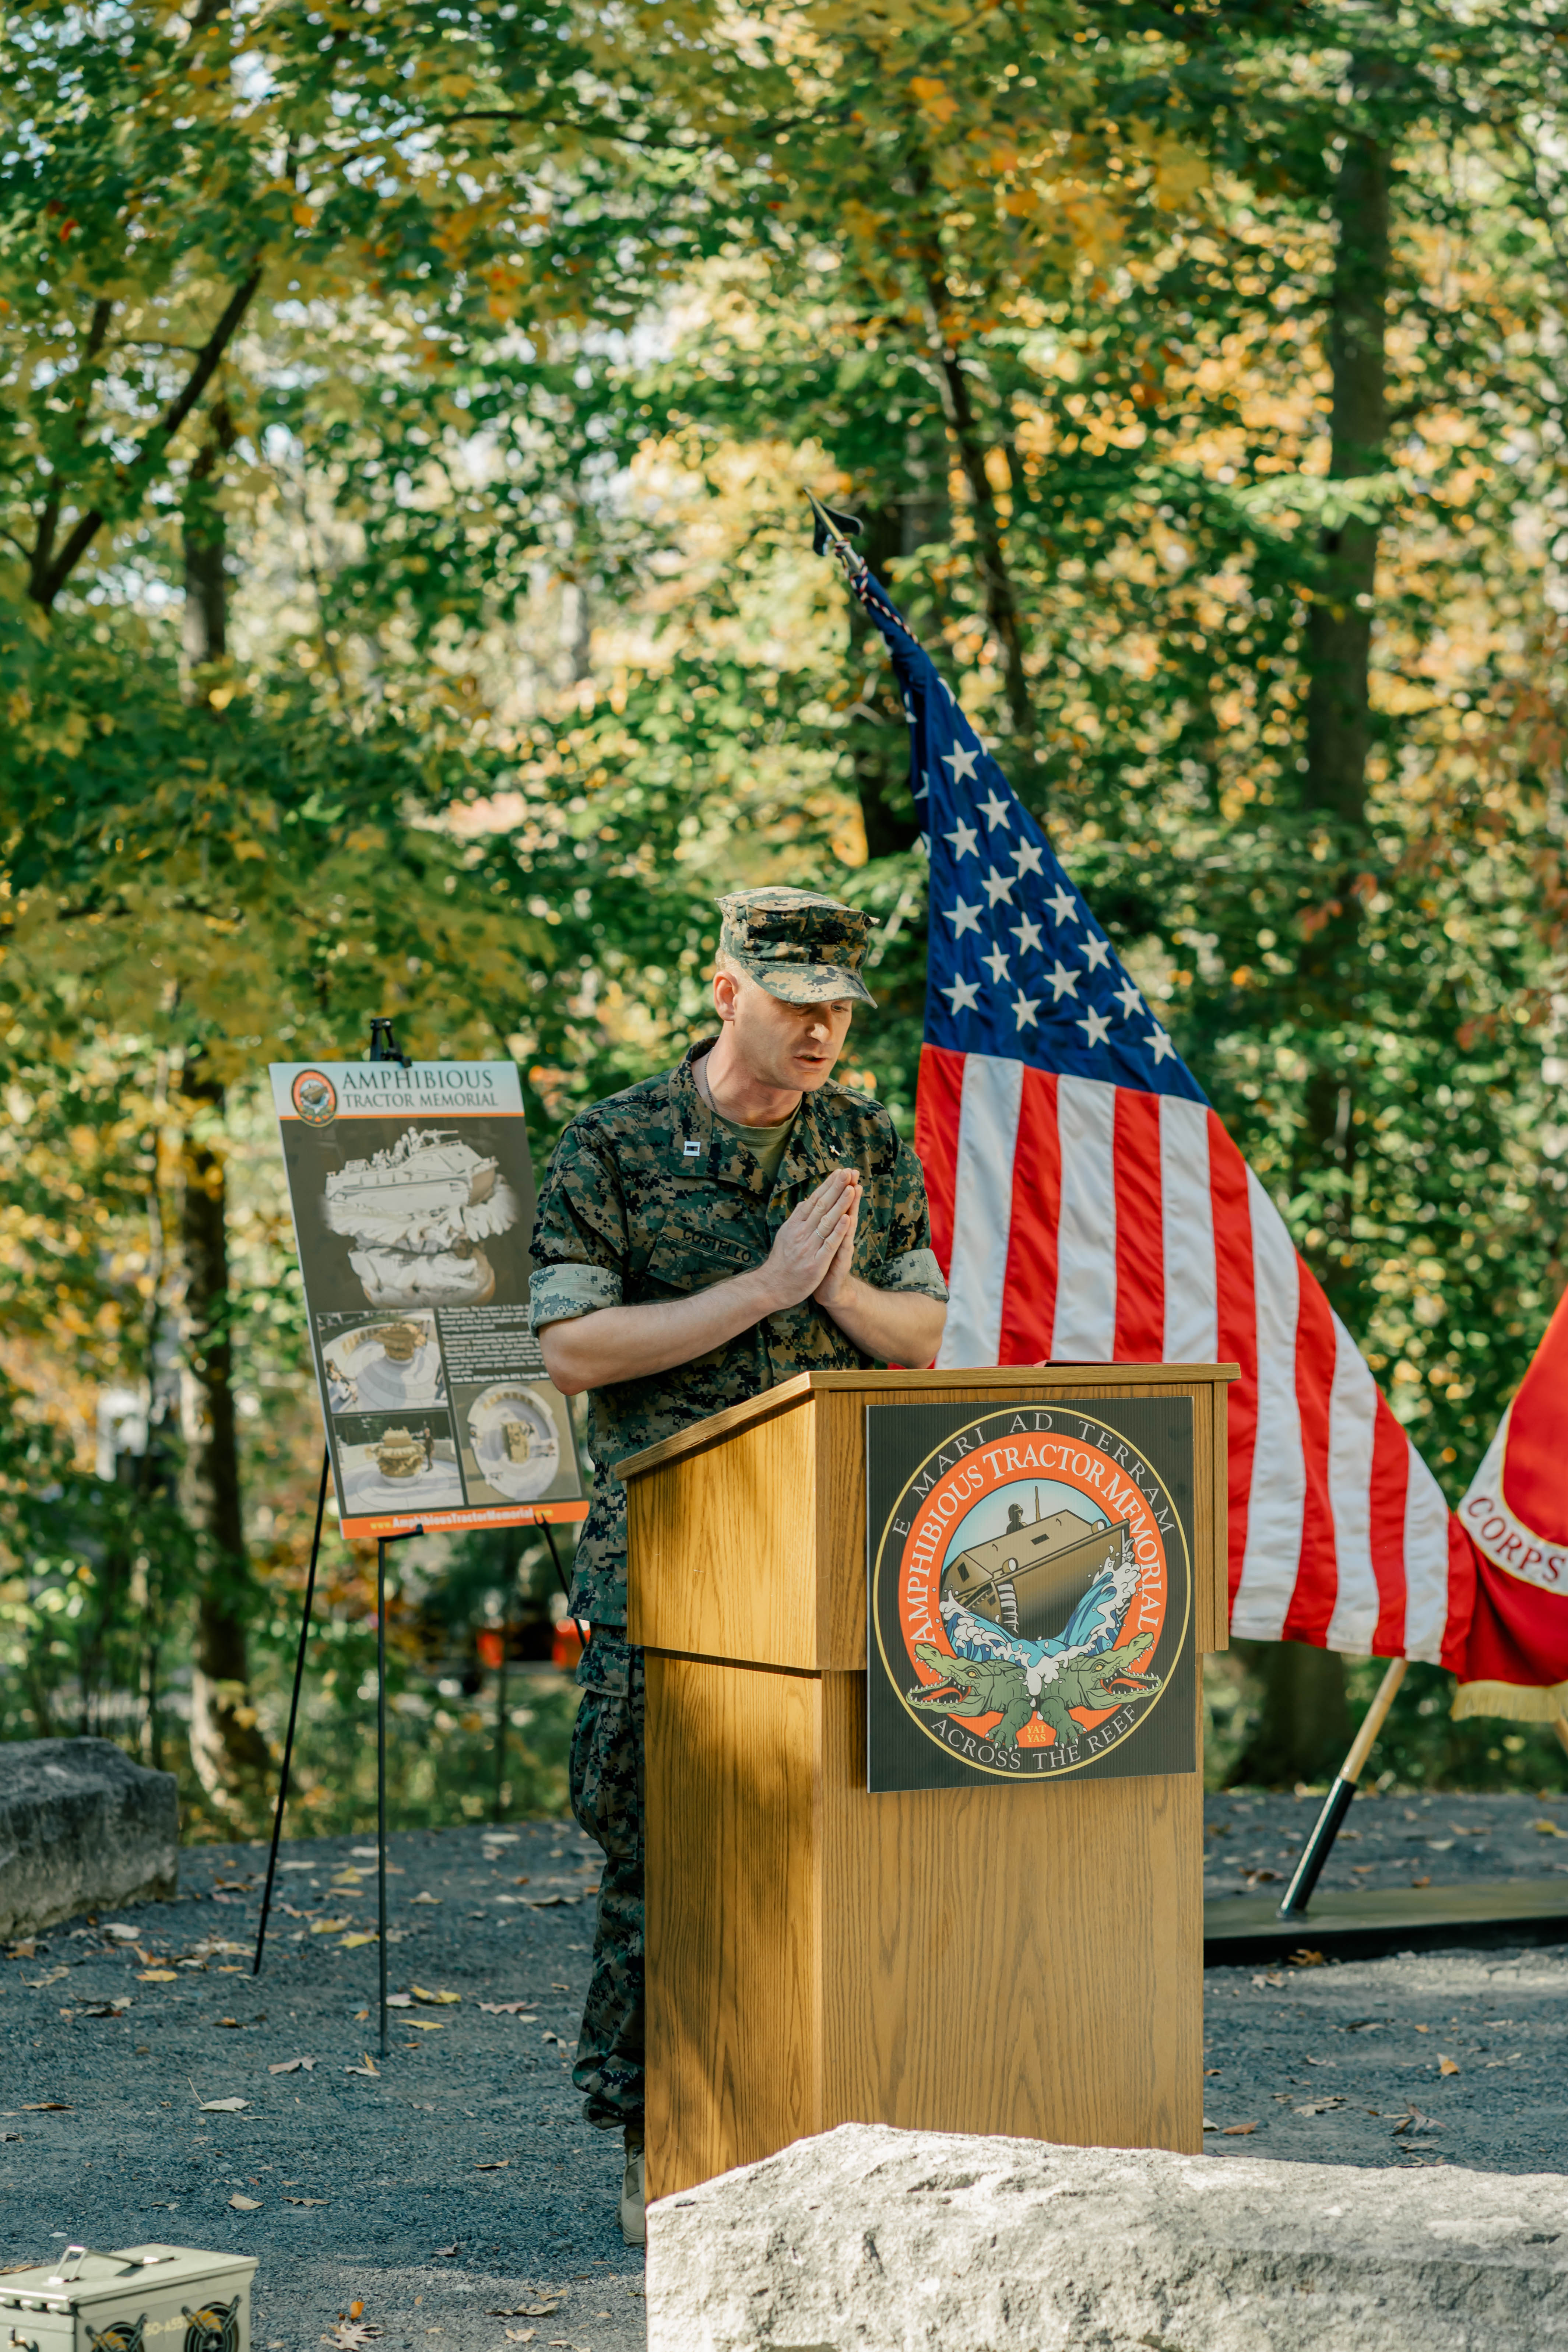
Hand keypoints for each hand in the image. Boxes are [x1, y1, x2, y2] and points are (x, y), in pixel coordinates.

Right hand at [758, 1168, 859, 1311]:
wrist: (772, 1287)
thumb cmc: (782, 1261)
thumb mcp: (786, 1235)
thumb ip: (797, 1218)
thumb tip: (805, 1202)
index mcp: (795, 1225)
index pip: (814, 1200)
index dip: (828, 1185)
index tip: (840, 1172)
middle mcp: (801, 1233)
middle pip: (821, 1206)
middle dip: (836, 1188)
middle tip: (849, 1172)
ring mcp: (809, 1247)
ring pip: (827, 1222)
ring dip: (840, 1204)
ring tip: (851, 1188)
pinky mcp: (815, 1263)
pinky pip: (828, 1244)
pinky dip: (838, 1231)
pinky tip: (847, 1219)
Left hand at [813, 1175, 860, 1306]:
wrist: (828, 1291)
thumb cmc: (823, 1264)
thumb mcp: (822, 1242)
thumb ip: (823, 1223)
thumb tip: (819, 1203)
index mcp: (833, 1231)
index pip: (838, 1206)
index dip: (841, 1189)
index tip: (844, 1169)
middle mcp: (841, 1237)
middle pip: (845, 1210)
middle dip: (848, 1191)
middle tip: (853, 1173)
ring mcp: (842, 1250)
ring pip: (847, 1225)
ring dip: (850, 1206)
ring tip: (854, 1189)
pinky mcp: (839, 1264)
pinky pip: (842, 1246)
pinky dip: (844, 1233)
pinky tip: (848, 1220)